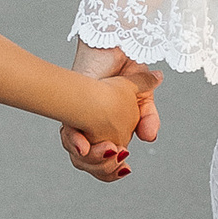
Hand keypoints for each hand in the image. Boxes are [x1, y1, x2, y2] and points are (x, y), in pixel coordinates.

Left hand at [63, 48, 161, 180]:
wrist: (114, 46)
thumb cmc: (127, 71)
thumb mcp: (144, 97)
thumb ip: (149, 118)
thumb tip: (150, 138)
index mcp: (108, 132)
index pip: (106, 164)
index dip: (113, 172)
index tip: (125, 168)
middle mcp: (90, 131)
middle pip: (89, 165)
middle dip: (103, 169)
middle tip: (118, 158)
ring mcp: (79, 122)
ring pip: (77, 156)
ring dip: (92, 160)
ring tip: (110, 151)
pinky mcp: (68, 110)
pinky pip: (67, 136)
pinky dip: (75, 144)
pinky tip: (85, 146)